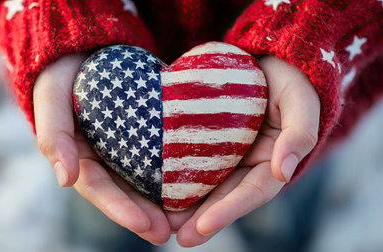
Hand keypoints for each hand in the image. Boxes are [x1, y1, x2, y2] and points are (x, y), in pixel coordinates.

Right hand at [33, 55, 171, 244]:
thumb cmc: (62, 73)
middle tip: (169, 233)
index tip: (146, 226)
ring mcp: (122, 148)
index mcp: (77, 157)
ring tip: (186, 221)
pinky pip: (157, 154)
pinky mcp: (142, 133)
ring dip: (162, 203)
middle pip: (124, 192)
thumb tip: (64, 181)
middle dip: (145, 216)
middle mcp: (101, 158)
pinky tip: (193, 182)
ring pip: (143, 180)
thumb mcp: (51, 98)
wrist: (84, 49)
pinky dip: (172, 171)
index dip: (120, 210)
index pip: (99, 189)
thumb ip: (54, 136)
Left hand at [164, 55, 320, 246]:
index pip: (252, 193)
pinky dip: (175, 176)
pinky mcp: (208, 141)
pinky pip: (191, 160)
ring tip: (158, 224)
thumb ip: (299, 135)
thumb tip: (283, 171)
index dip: (229, 211)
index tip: (202, 227)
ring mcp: (227, 154)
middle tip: (174, 237)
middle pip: (224, 197)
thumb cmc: (291, 82)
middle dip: (200, 219)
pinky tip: (154, 187)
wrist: (269, 62)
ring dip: (184, 206)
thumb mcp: (302, 103)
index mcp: (272, 162)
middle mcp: (248, 164)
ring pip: (204, 184)